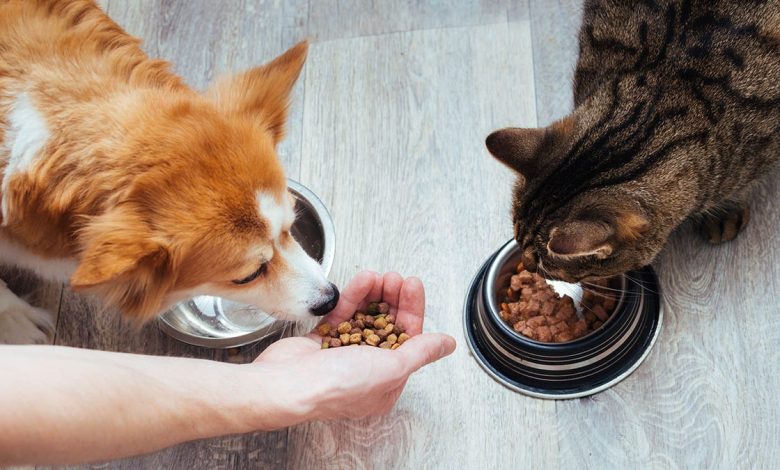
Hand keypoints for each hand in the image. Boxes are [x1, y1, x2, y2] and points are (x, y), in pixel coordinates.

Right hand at [250, 271, 455, 425]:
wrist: (287, 384)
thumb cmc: (337, 385)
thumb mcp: (390, 368)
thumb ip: (420, 352)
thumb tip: (447, 344)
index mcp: (386, 383)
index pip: (408, 339)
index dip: (411, 310)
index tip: (412, 286)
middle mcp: (366, 370)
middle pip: (387, 326)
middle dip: (393, 299)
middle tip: (396, 278)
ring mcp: (343, 354)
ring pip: (365, 317)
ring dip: (374, 294)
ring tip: (379, 276)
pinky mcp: (322, 341)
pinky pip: (343, 314)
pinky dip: (353, 297)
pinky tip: (362, 280)